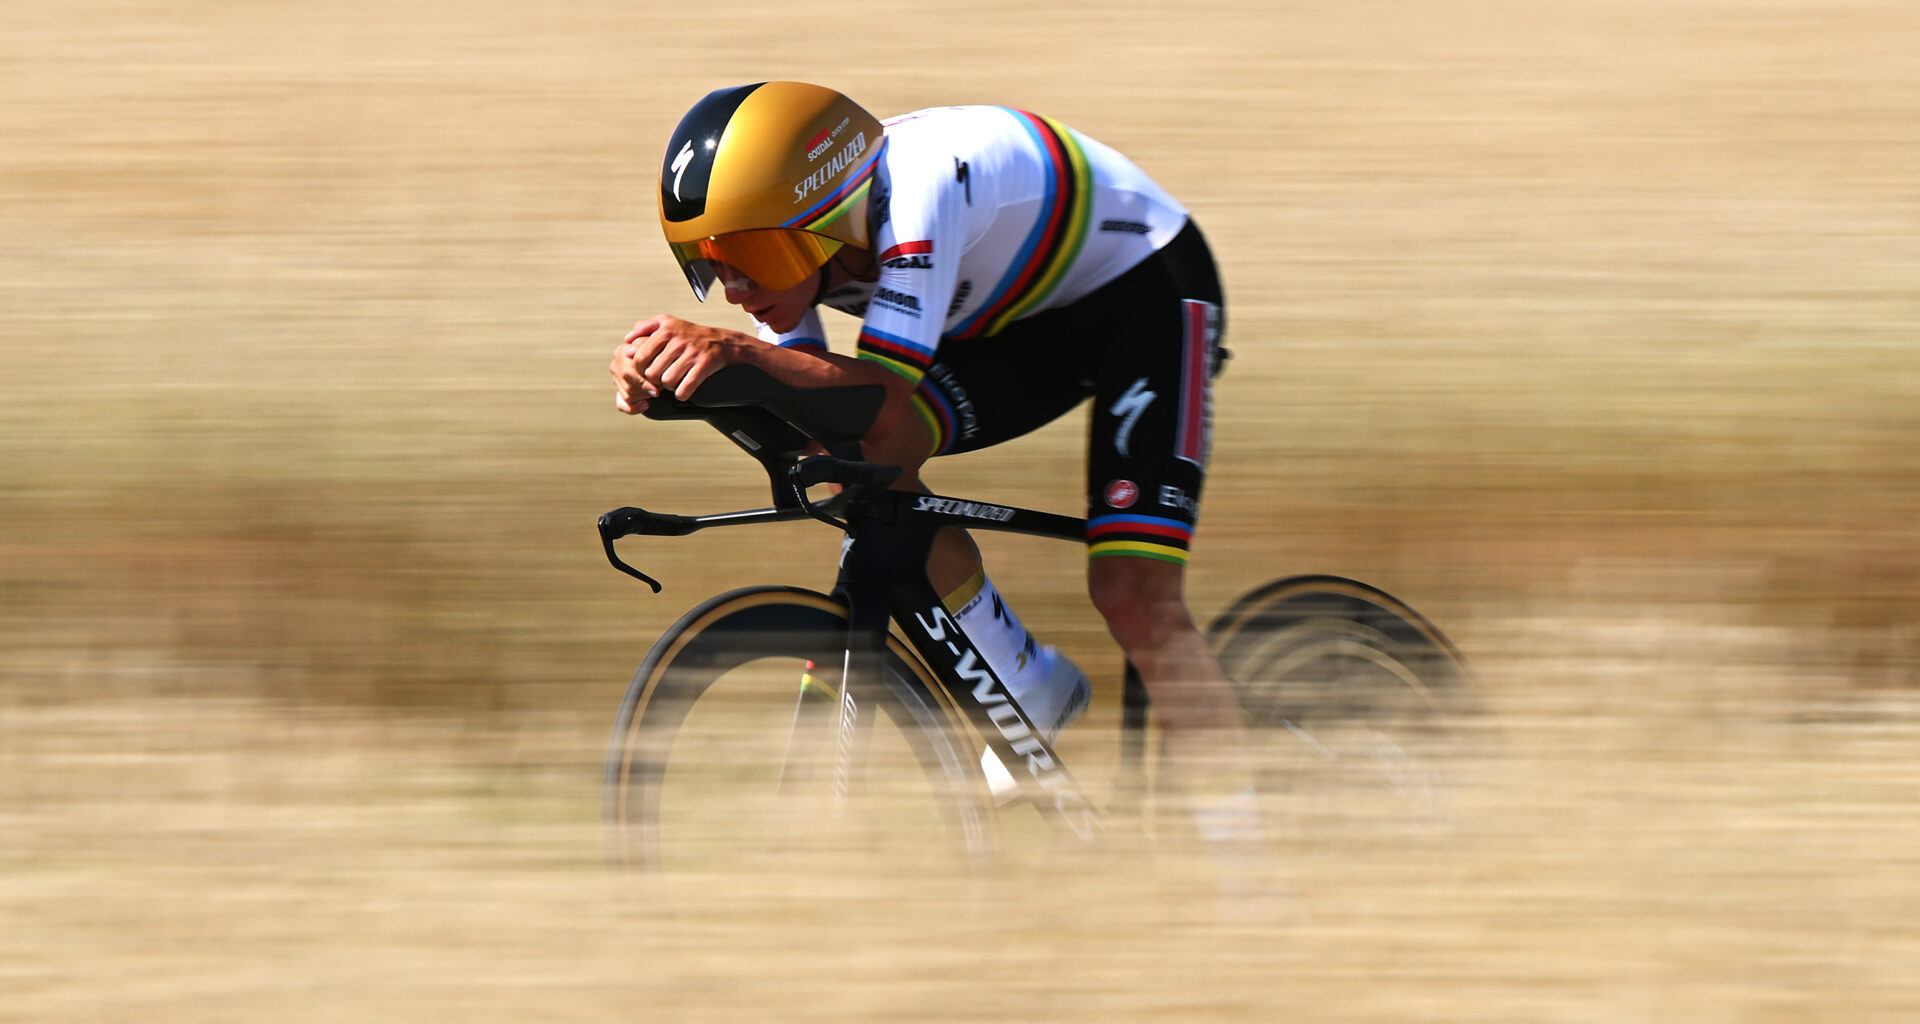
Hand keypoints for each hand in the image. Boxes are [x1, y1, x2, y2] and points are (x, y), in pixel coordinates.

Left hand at [610, 314, 732, 413]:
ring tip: (673, 381)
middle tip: (662, 377)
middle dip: (656, 379)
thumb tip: (627, 344)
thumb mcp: (667, 322)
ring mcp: (691, 354)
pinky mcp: (703, 366)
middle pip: (653, 373)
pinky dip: (681, 394)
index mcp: (665, 331)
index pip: (641, 357)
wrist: (721, 342)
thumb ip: (644, 328)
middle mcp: (677, 341)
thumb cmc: (689, 333)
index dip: (641, 369)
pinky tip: (683, 389)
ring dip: (669, 387)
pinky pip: (684, 390)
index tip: (647, 371)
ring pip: (667, 383)